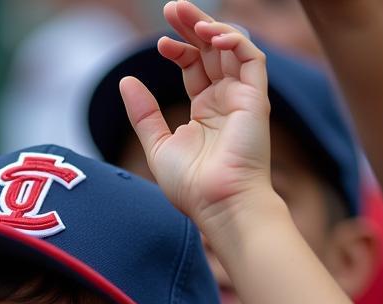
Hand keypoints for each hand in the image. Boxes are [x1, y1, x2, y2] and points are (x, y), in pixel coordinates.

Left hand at [120, 1, 271, 227]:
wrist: (218, 204)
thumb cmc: (191, 186)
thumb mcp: (158, 145)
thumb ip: (143, 114)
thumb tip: (125, 81)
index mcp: (205, 111)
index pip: (194, 66)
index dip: (179, 49)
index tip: (161, 43)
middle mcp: (225, 100)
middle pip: (212, 50)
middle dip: (193, 25)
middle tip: (172, 7)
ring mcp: (242, 98)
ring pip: (231, 47)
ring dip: (211, 26)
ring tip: (186, 14)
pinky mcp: (256, 99)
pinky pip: (252, 58)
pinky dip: (234, 41)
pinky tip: (212, 36)